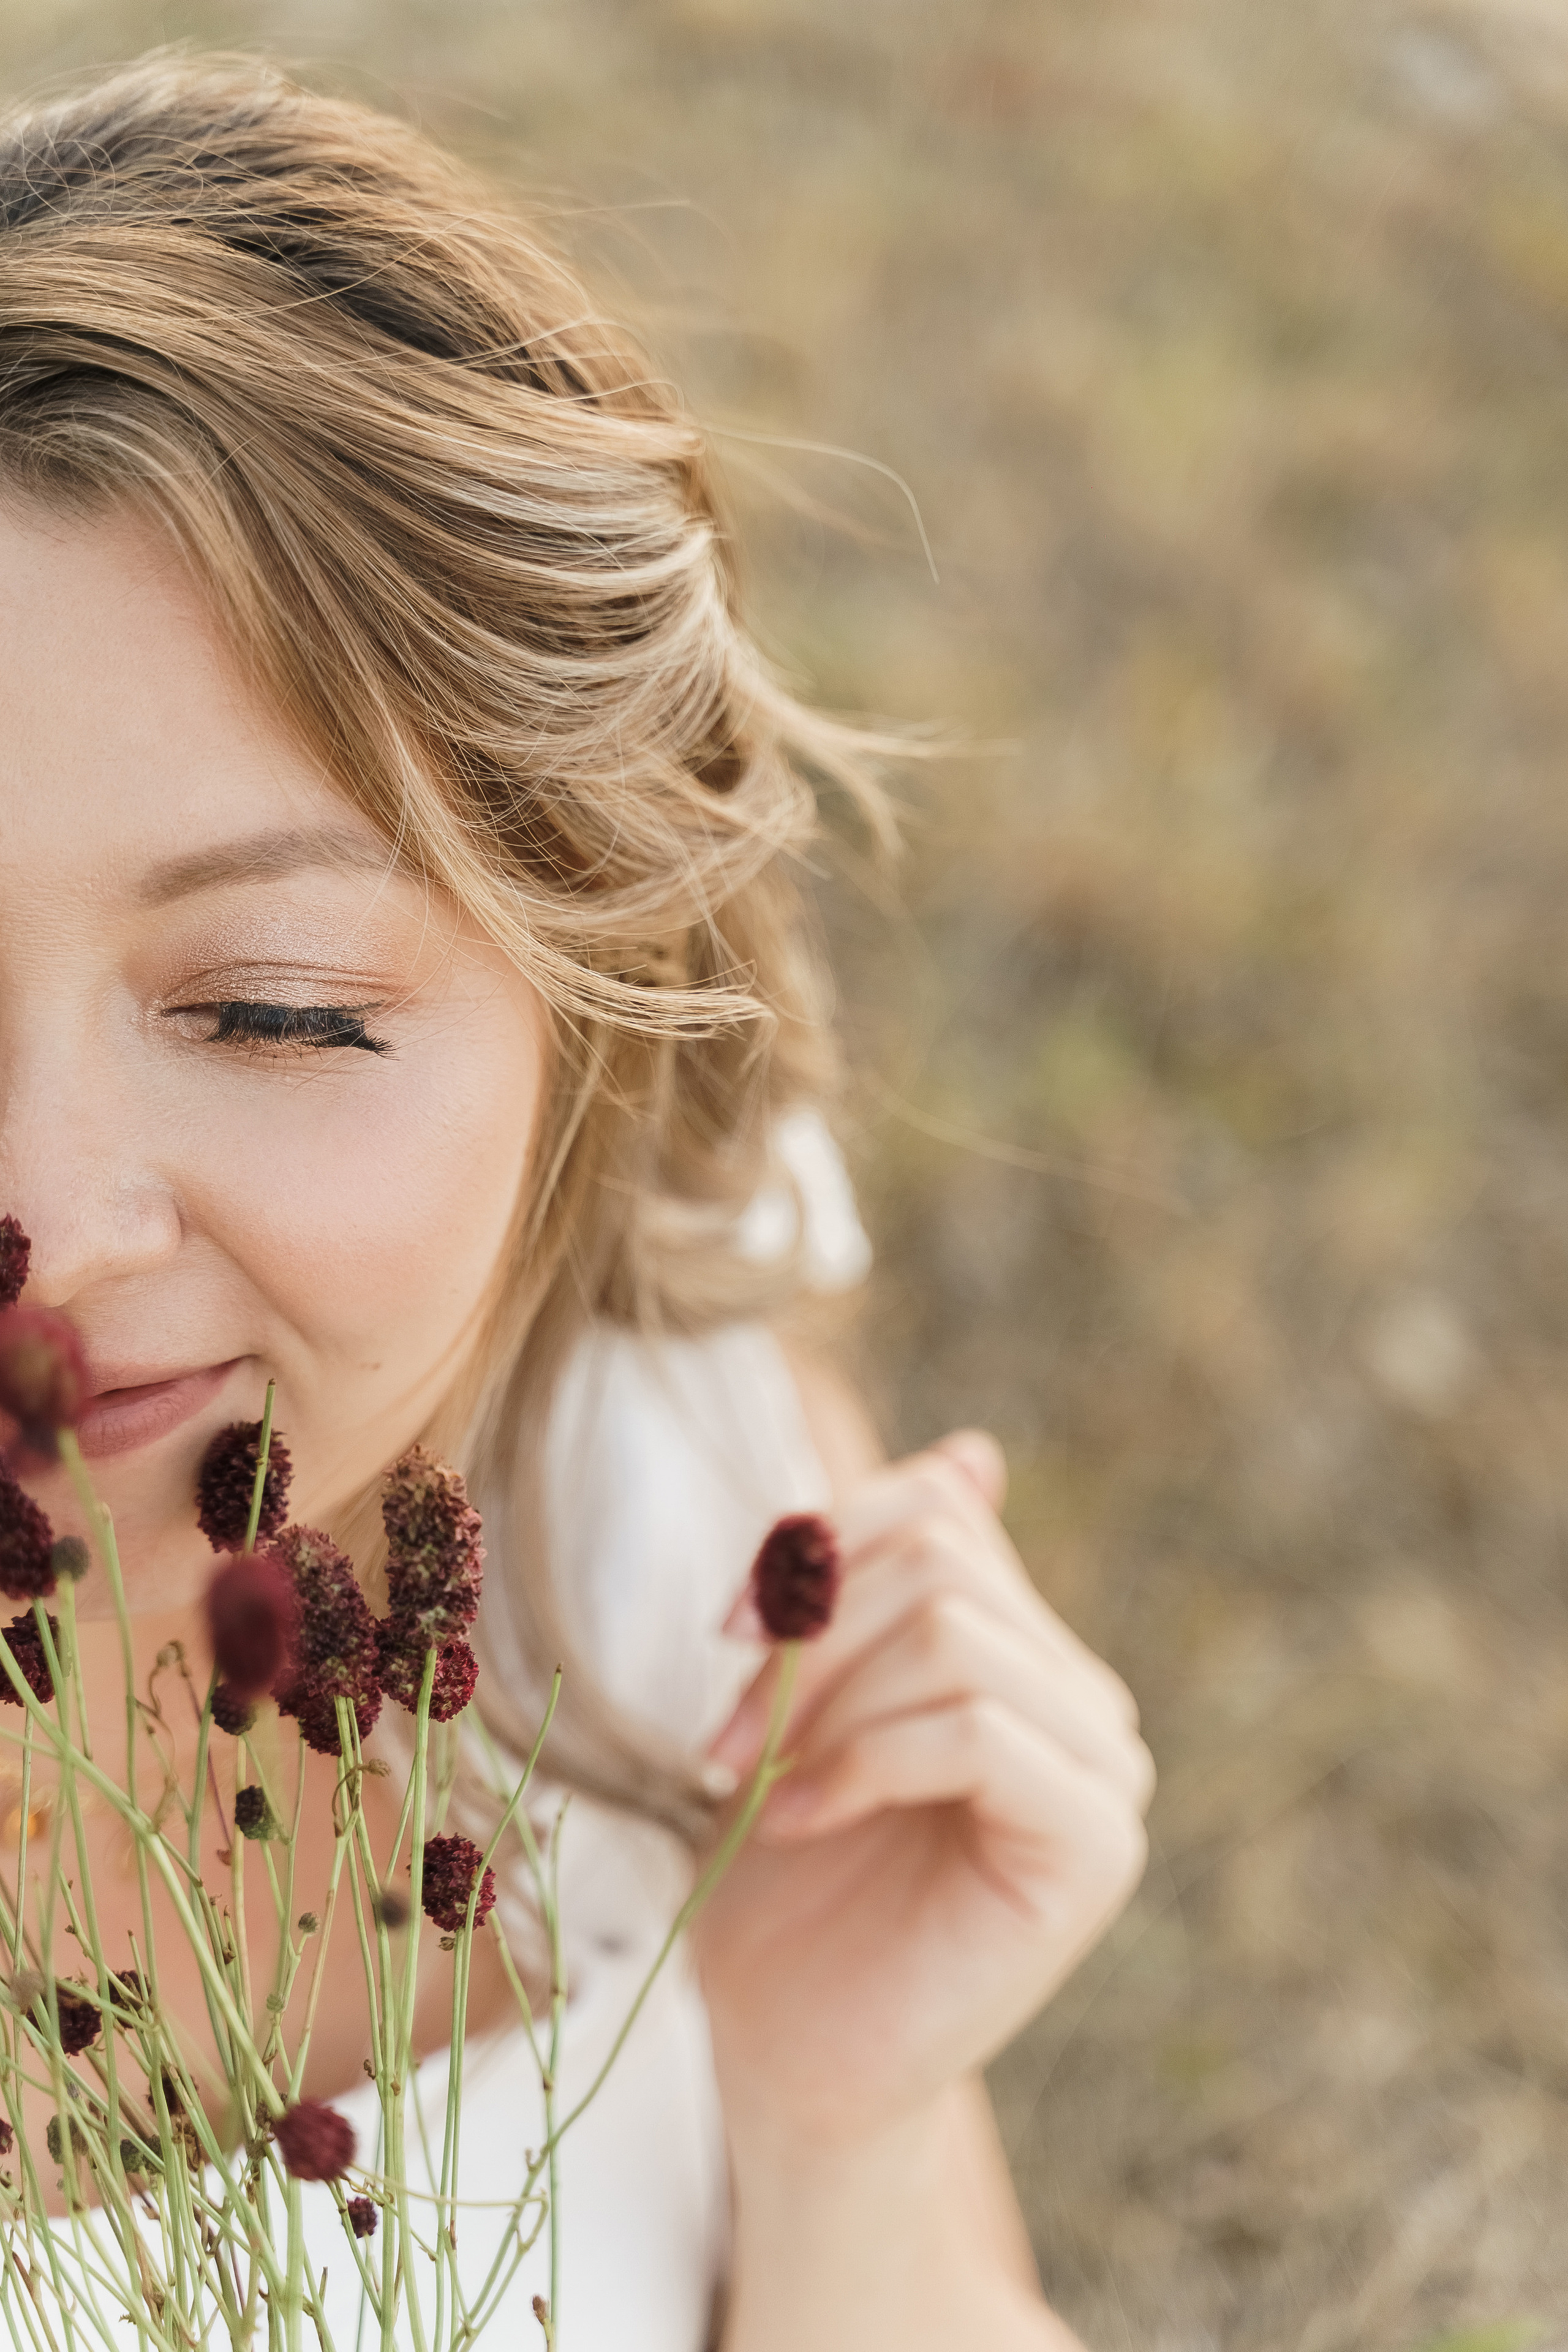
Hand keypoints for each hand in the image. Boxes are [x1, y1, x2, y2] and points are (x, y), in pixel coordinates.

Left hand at [697, 1432, 1153, 2155]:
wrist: (789, 2052)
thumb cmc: (787, 1878)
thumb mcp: (811, 1698)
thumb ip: (879, 1583)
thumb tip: (977, 1450)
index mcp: (1024, 1649)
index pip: (939, 1510)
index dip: (818, 1544)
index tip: (723, 1628)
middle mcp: (1083, 1700)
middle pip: (941, 1563)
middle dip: (808, 1633)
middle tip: (721, 1735)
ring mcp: (1104, 1772)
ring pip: (953, 1639)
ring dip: (821, 1704)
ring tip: (755, 1781)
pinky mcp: (1094, 1847)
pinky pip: (975, 1733)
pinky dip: (862, 1762)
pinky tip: (803, 1816)